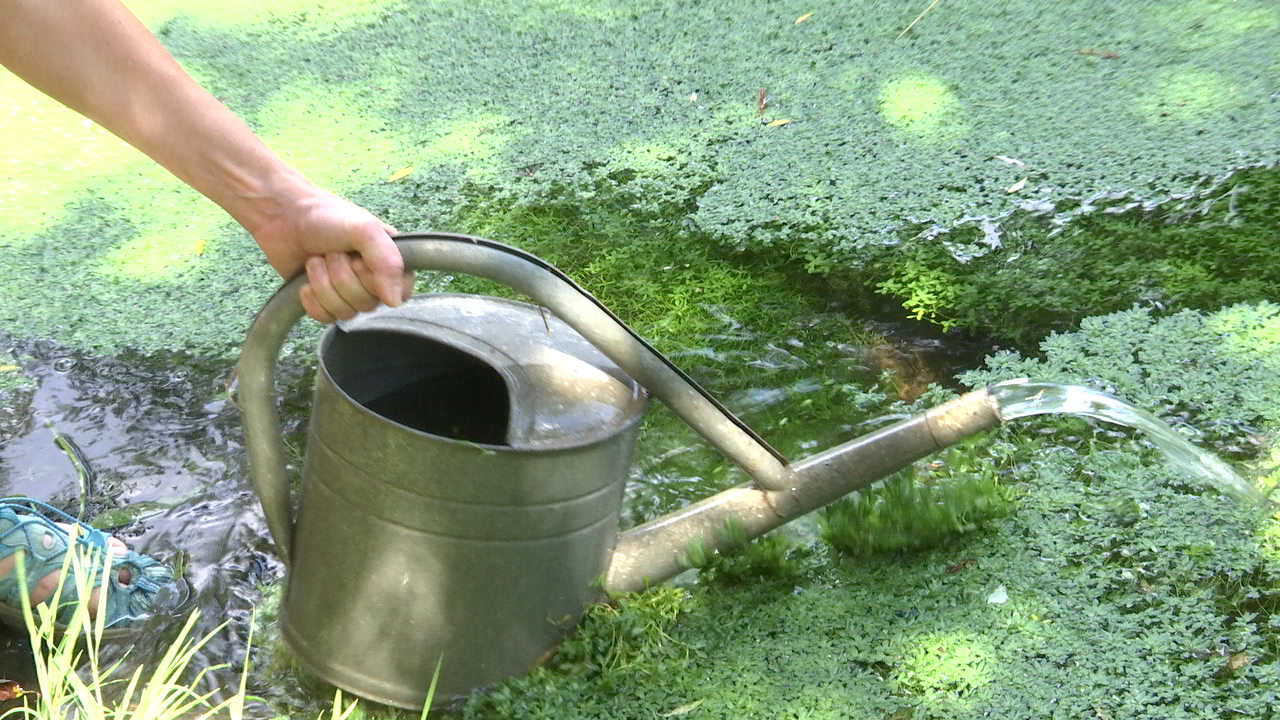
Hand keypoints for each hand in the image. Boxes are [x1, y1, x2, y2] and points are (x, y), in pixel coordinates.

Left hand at [249, 185, 414, 322]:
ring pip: (346, 313)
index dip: (376, 281)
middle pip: (368, 304)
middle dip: (342, 277)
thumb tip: (395, 302)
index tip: (359, 259)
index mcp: (389, 260)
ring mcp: (347, 292)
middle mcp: (372, 278)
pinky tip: (305, 281)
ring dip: (324, 285)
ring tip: (316, 260)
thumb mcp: (365, 230)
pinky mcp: (324, 301)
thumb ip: (387, 262)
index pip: (399, 292)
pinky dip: (312, 300)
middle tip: (332, 253)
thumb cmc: (326, 216)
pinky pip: (326, 318)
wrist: (282, 217)